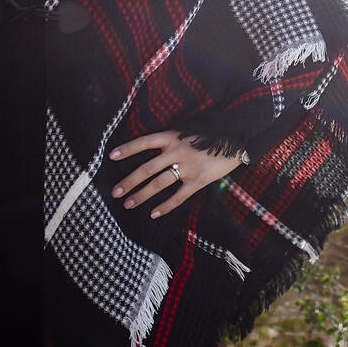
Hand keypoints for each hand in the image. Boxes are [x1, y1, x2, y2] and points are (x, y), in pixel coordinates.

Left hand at [109, 130, 242, 218]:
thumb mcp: (188, 132)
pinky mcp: (198, 180)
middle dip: (129, 181)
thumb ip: (172, 142)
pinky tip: (153, 214)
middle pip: (146, 168)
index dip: (127, 149)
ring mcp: (187, 167)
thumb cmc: (211, 136)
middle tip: (115, 192)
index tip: (111, 156)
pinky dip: (165, 206)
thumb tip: (154, 154)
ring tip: (128, 203)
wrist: (236, 141)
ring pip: (158, 183)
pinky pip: (178, 196)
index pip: (144, 142)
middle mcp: (176, 151)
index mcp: (172, 137)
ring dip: (141, 195)